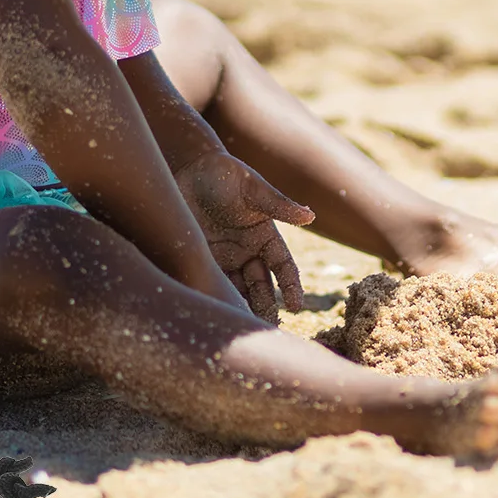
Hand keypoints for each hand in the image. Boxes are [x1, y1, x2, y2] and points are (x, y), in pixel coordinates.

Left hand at [173, 151, 313, 321]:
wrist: (188, 169)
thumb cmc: (225, 173)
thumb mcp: (252, 188)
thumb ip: (277, 204)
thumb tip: (310, 215)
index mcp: (266, 236)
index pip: (284, 266)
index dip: (291, 286)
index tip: (296, 305)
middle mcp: (248, 251)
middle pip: (262, 286)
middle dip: (267, 307)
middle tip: (269, 328)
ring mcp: (225, 257)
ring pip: (239, 290)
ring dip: (243, 308)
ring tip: (243, 326)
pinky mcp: (203, 258)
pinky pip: (213, 282)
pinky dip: (217, 296)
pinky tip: (218, 310)